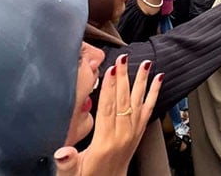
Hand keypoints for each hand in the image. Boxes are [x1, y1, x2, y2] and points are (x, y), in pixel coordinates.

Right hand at [54, 55, 162, 175]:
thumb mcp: (71, 174)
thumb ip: (66, 163)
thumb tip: (62, 152)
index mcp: (105, 142)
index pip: (108, 109)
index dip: (109, 88)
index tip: (110, 69)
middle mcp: (123, 135)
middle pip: (123, 100)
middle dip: (123, 77)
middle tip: (123, 57)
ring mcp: (133, 133)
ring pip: (138, 102)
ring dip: (141, 81)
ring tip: (146, 63)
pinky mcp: (138, 132)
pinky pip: (149, 109)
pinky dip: (154, 93)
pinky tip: (158, 79)